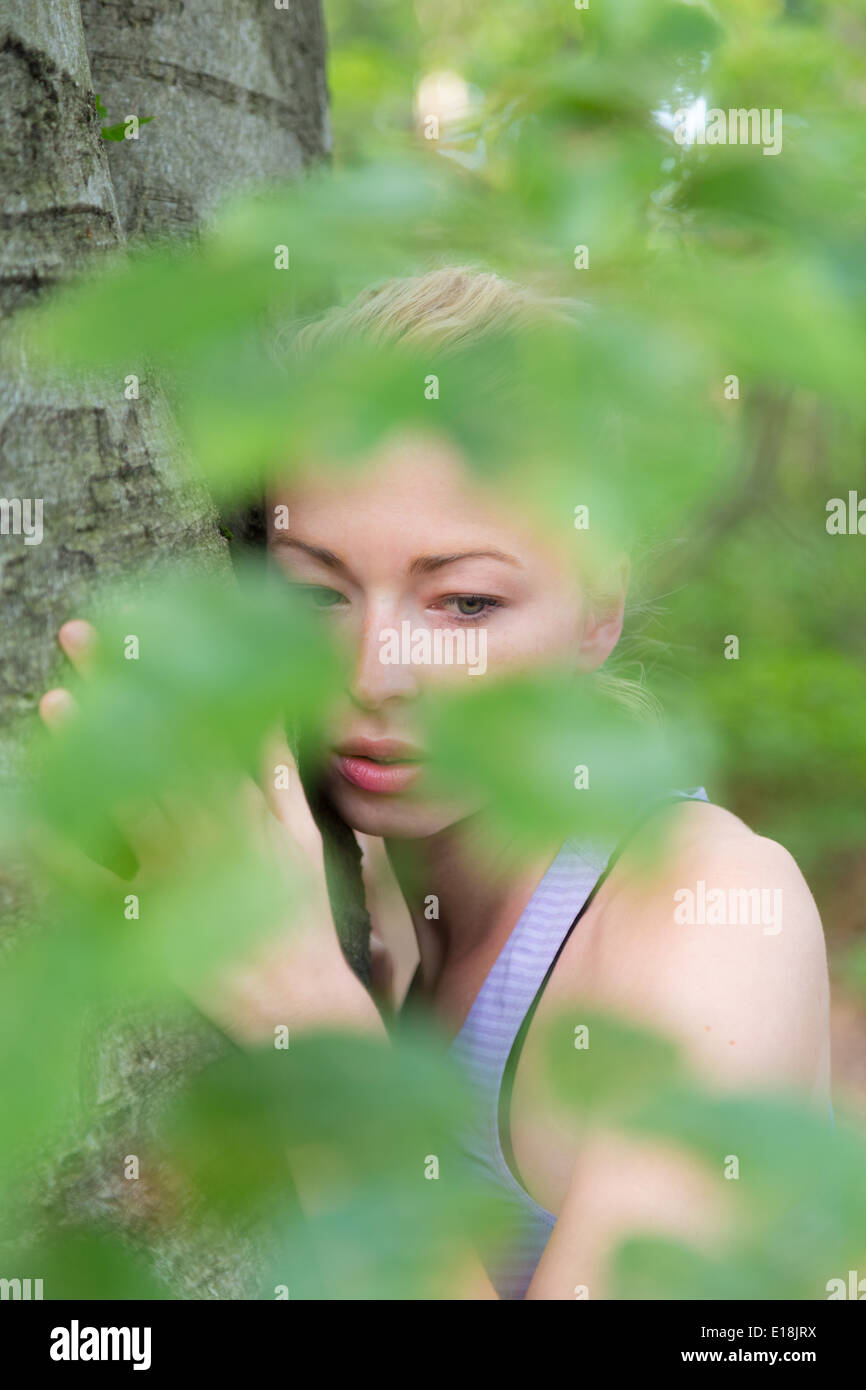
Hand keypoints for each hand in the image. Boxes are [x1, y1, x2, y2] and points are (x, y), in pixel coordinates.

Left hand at [40, 619, 386, 1044]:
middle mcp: (209, 833)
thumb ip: (280, 778)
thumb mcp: (303, 837)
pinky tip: (32, 822)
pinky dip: (65, 855)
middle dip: (118, 689)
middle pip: (158, 745)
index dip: (164, 675)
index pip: (200, 723)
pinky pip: (99, 885)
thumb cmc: (301, 918)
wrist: (297, 1000)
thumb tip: (267, 719)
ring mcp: (174, 875)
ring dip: (93, 752)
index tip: (133, 632)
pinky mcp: (148, 921)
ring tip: (55, 702)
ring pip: (128, 799)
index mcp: (247, 809)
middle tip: (79, 635)